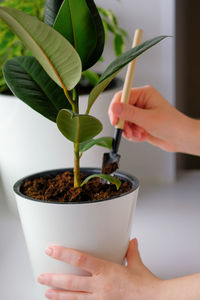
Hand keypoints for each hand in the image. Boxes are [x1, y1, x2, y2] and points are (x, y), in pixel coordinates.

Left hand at [38, 238, 161, 299]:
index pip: (80, 259)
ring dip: (58, 295)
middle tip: (41, 276)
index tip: (51, 250)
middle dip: (54, 279)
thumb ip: (131, 252)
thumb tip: (131, 242)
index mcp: (107, 271)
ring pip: (73, 298)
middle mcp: (101, 286)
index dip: (63, 254)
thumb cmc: (146, 286)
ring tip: (46, 292)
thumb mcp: (137, 265)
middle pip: (71, 282)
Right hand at [108, 85, 199, 154]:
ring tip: (138, 135)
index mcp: (144, 94)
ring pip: (123, 121)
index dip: (115, 108)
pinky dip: (133, 135)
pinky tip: (142, 136)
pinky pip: (128, 129)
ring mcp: (140, 113)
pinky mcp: (140, 123)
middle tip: (127, 131)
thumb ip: (129, 113)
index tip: (114, 120)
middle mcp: (141, 102)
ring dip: (128, 131)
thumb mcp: (148, 119)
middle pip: (120, 110)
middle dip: (123, 123)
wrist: (181, 139)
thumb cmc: (172, 125)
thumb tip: (114, 107)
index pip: (122, 96)